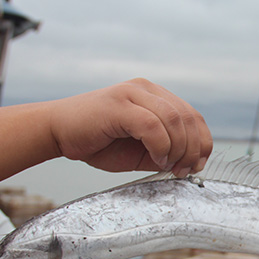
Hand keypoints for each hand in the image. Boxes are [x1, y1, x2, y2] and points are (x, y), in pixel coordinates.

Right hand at [48, 79, 212, 176]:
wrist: (56, 133)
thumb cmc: (96, 143)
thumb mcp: (140, 152)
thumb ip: (165, 152)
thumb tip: (191, 162)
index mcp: (155, 97)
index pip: (193, 116)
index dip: (202, 142)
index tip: (197, 165)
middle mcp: (146, 89)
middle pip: (188, 117)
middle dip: (193, 149)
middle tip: (185, 169)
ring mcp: (132, 93)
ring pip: (174, 119)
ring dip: (178, 149)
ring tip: (168, 165)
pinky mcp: (119, 103)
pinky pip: (152, 124)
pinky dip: (160, 145)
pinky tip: (156, 158)